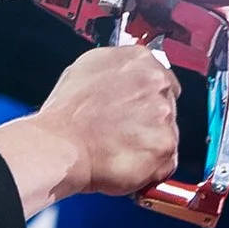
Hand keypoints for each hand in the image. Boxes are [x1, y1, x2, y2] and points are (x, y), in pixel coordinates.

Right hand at [0, 46, 179, 214]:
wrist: (60, 147)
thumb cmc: (65, 114)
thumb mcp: (87, 69)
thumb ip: (118, 70)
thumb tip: (127, 76)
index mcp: (139, 60)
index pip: (161, 78)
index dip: (147, 98)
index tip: (138, 109)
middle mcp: (156, 83)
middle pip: (167, 104)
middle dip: (150, 120)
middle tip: (124, 132)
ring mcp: (164, 115)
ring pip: (168, 133)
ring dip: (150, 143)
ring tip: (121, 149)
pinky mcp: (165, 146)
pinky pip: (167, 161)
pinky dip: (151, 168)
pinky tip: (128, 163)